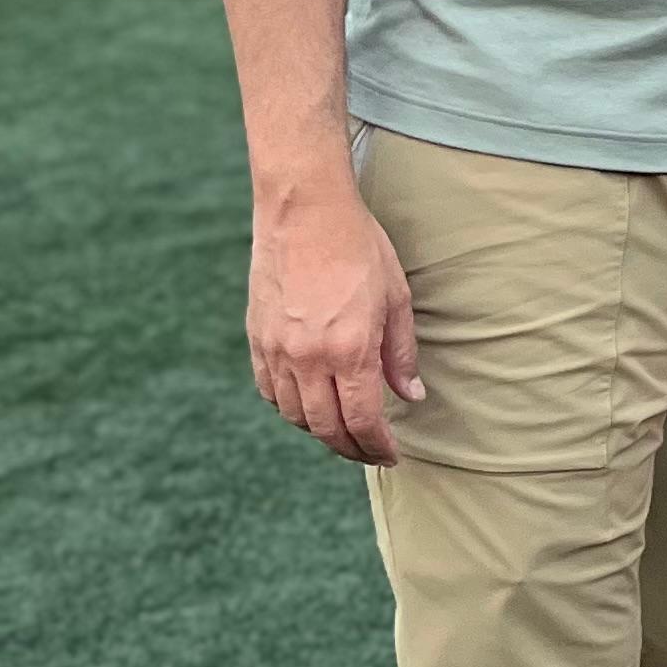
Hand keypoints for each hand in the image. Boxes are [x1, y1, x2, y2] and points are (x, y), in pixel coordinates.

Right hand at [246, 179, 422, 463]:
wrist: (304, 210)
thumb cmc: (358, 247)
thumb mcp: (396, 298)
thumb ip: (400, 353)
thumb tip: (411, 396)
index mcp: (349, 350)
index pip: (362, 419)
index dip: (378, 445)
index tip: (390, 455)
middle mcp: (307, 358)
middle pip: (326, 428)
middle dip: (351, 448)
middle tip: (369, 452)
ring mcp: (276, 350)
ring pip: (294, 415)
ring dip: (320, 431)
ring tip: (343, 430)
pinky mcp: (256, 338)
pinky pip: (269, 390)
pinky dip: (289, 407)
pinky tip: (308, 403)